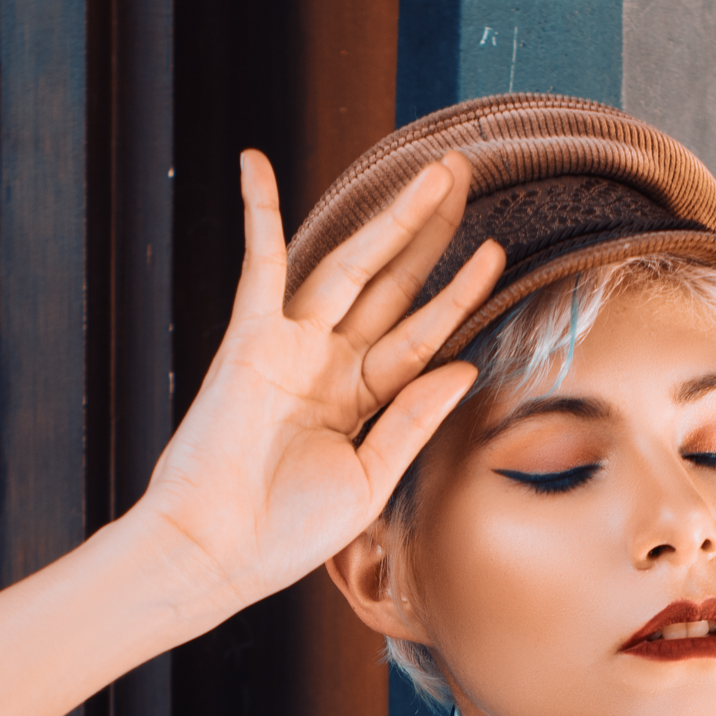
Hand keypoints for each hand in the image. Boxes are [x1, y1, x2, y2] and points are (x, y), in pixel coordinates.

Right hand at [134, 148, 504, 613]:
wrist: (218, 552)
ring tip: (435, 172)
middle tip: (465, 173)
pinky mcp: (248, 342)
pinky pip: (256, 267)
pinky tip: (257, 164)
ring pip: (349, 266)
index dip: (458, 293)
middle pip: (391, 284)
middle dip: (429, 232)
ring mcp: (289, 348)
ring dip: (390, 218)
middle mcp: (327, 365)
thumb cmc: (287, 533)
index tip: (497, 251)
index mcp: (359, 401)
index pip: (419, 334)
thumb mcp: (370, 481)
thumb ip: (413, 421)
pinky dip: (257, 215)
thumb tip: (463, 365)